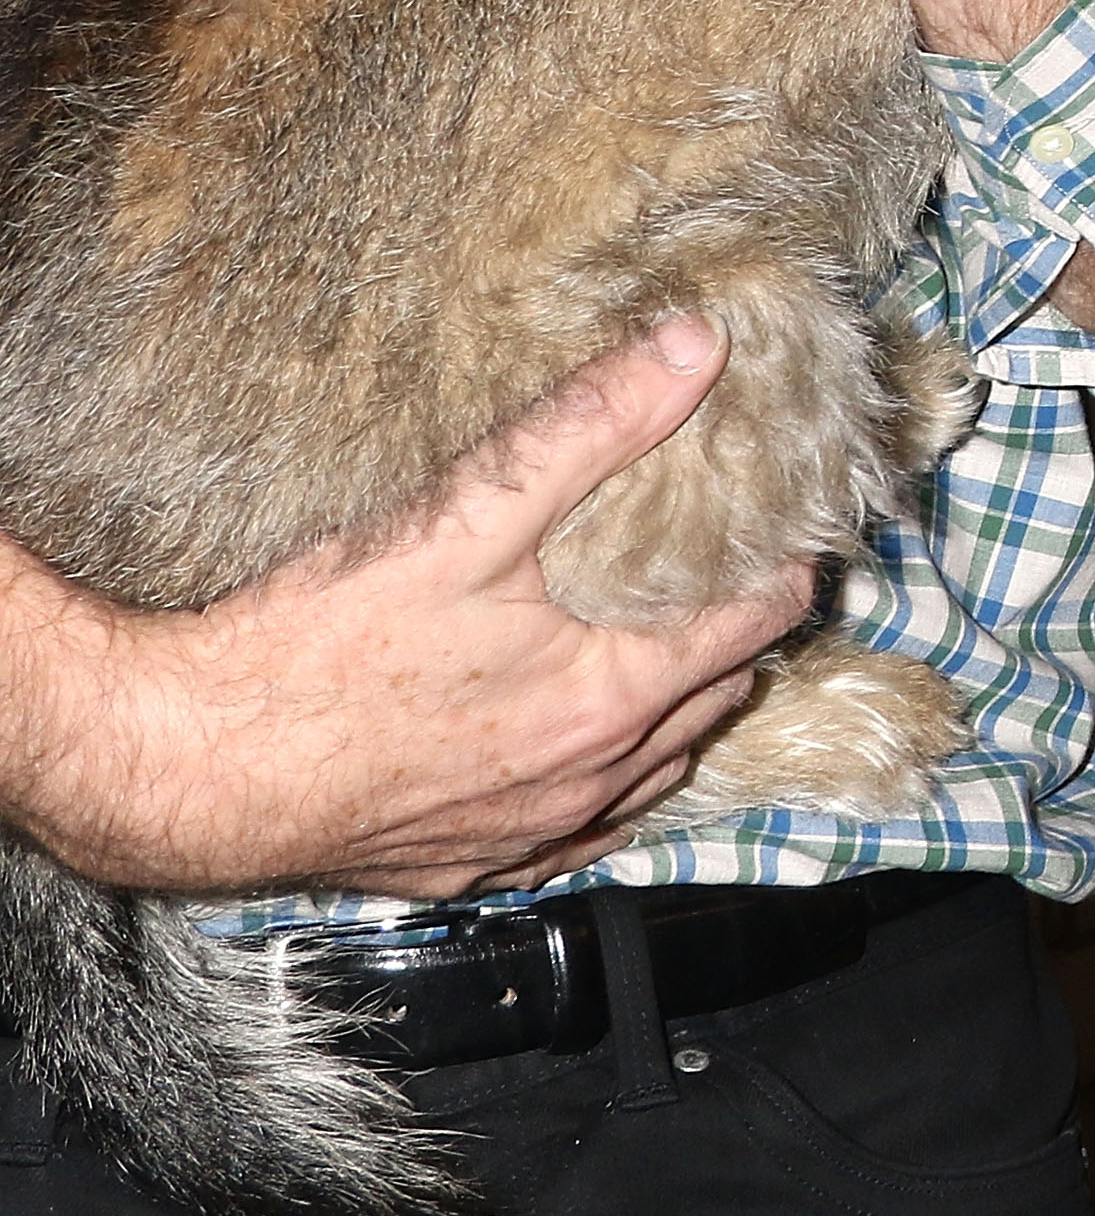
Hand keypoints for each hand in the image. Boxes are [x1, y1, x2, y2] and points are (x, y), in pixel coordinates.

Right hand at [0, 322, 812, 901]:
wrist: (185, 767)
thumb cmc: (318, 645)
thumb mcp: (467, 515)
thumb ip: (592, 428)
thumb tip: (698, 350)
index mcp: (611, 697)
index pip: (761, 621)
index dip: (785, 560)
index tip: (788, 515)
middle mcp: (592, 779)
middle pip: (725, 692)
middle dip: (742, 625)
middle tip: (733, 559)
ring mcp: (536, 833)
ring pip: (661, 763)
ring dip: (683, 700)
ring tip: (672, 632)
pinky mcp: (473, 865)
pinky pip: (587, 826)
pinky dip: (612, 776)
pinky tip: (589, 735)